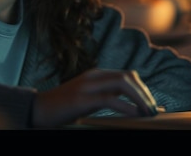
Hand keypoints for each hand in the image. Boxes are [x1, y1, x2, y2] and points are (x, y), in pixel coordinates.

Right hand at [31, 68, 157, 127]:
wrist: (37, 110)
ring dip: (139, 98)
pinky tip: (134, 115)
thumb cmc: (64, 108)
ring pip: (122, 83)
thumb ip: (108, 98)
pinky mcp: (80, 99)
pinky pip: (109, 99)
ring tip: (147, 112)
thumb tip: (135, 108)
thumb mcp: (89, 100)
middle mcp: (93, 76)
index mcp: (96, 75)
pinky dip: (126, 106)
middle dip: (144, 93)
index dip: (143, 89)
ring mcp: (86, 86)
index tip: (152, 105)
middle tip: (153, 110)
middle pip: (128, 76)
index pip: (128, 75)